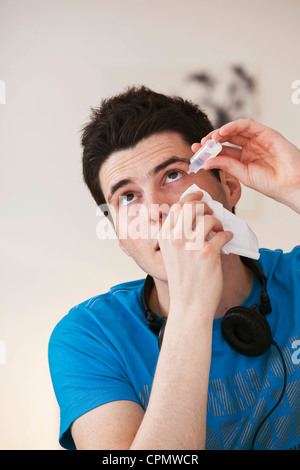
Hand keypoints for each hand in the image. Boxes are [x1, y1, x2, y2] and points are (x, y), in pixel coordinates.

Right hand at [158, 192, 232, 318]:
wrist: (189, 304)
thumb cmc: (182, 280)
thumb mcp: (171, 253)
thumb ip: (177, 233)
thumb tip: (194, 213)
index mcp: (165, 236)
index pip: (177, 206)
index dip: (190, 198)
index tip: (200, 196)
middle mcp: (176, 237)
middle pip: (193, 206)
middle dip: (205, 206)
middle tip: (211, 214)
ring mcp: (192, 245)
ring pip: (209, 219)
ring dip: (218, 222)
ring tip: (219, 230)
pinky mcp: (208, 253)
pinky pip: (223, 234)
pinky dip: (227, 235)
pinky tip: (227, 239)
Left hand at [192, 119, 299, 211]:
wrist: (291, 184)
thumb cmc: (271, 184)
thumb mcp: (243, 175)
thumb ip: (226, 165)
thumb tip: (206, 162)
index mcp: (244, 160)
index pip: (222, 151)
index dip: (208, 150)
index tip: (195, 152)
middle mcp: (250, 148)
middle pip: (226, 140)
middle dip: (211, 140)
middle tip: (199, 144)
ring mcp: (258, 140)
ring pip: (235, 130)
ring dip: (220, 132)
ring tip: (209, 139)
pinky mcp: (266, 133)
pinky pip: (247, 125)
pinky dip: (233, 126)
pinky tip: (222, 133)